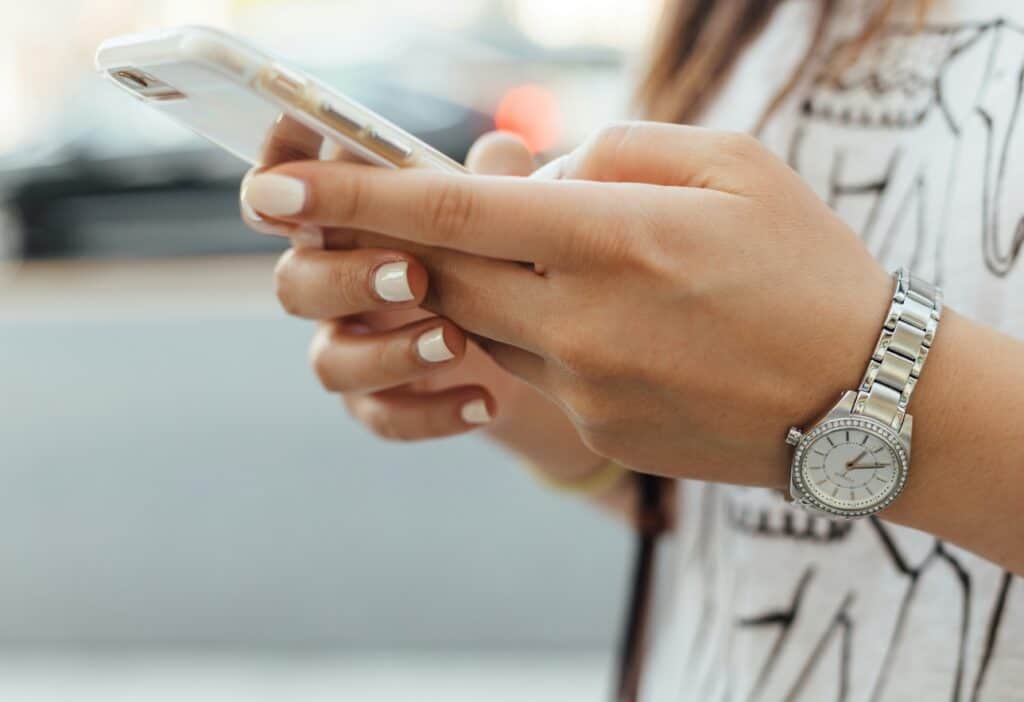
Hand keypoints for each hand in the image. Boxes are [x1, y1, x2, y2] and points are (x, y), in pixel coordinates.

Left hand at [241, 121, 893, 488]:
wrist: (863, 399)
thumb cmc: (807, 265)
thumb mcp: (730, 165)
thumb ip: (614, 152)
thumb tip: (532, 172)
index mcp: (615, 238)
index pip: (450, 212)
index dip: (353, 196)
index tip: (273, 190)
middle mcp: (583, 320)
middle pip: (442, 273)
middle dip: (411, 240)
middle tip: (410, 213)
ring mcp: (585, 386)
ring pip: (481, 323)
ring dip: (488, 283)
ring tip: (561, 260)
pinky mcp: (595, 427)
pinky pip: (532, 368)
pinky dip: (540, 330)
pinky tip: (612, 321)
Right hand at [241, 130, 616, 492]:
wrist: (536, 346)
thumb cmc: (502, 255)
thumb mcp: (507, 214)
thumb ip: (496, 182)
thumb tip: (502, 151)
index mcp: (349, 221)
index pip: (287, 194)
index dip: (274, 180)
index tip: (290, 180)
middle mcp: (336, 283)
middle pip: (295, 283)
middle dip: (347, 278)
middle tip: (414, 275)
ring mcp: (354, 347)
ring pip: (330, 360)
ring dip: (388, 352)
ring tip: (457, 342)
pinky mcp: (381, 401)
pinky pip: (381, 416)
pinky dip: (430, 413)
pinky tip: (484, 402)